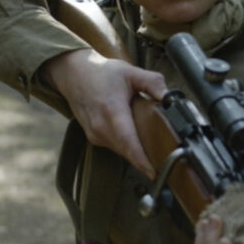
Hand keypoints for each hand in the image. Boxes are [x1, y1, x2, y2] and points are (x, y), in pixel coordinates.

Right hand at [42, 48, 166, 177]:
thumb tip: (170, 98)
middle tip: (166, 160)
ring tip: (155, 149)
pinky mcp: (94, 138)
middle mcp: (100, 127)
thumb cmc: (101, 73)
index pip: (128, 141)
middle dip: (146, 159)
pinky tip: (137, 138)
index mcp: (111, 110)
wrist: (74, 75)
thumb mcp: (130, 72)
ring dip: (137, 152)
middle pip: (127, 151)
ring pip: (122, 151)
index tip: (153, 172)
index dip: (140, 160)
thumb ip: (153, 83)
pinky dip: (128, 146)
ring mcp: (95, 135)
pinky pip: (115, 147)